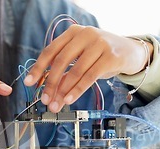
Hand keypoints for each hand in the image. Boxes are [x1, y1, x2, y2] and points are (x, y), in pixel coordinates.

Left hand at [24, 25, 152, 112]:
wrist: (130, 52)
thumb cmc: (101, 55)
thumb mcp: (81, 58)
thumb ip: (65, 70)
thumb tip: (48, 91)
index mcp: (73, 33)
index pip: (50, 50)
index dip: (38, 67)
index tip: (29, 82)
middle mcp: (85, 34)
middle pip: (60, 61)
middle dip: (50, 83)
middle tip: (44, 99)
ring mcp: (99, 44)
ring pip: (75, 71)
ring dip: (64, 91)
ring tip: (56, 104)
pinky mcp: (110, 56)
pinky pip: (89, 76)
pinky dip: (77, 90)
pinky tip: (70, 99)